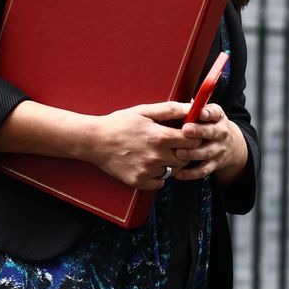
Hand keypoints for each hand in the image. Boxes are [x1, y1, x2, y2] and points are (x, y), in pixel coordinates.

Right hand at [85, 102, 200, 189]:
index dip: (193, 136)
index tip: (186, 134)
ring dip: (171, 163)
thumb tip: (191, 107)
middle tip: (173, 143)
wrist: (95, 141)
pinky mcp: (139, 181)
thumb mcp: (144, 111)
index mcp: (161, 137)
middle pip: (186, 157)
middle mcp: (157, 156)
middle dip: (184, 150)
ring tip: (158, 152)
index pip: (193, 141)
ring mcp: (148, 171)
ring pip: (174, 170)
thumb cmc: (119, 123)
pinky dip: (159, 175)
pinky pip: (160, 182)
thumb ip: (170, 109)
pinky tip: (149, 163)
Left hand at [174, 104, 248, 183]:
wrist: (233, 146)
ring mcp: (219, 150)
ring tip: (178, 153)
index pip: (216, 113)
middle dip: (199, 131)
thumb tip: (180, 101)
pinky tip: (179, 173)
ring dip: (192, 153)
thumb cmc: (212, 125)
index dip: (209, 112)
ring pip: (206, 152)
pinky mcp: (215, 164)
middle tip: (185, 130)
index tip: (201, 113)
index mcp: (218, 117)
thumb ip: (195, 108)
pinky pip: (203, 170)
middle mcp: (221, 133)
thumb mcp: (210, 114)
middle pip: (211, 132)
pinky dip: (191, 174)